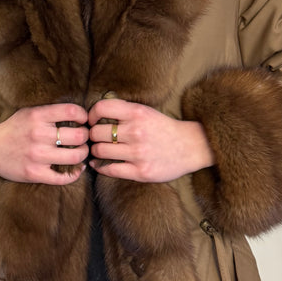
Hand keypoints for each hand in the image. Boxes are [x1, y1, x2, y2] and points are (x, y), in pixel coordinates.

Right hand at [0, 104, 88, 183]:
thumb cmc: (13, 129)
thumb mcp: (29, 112)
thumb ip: (51, 113)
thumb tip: (79, 115)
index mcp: (37, 116)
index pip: (71, 111)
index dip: (83, 115)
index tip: (83, 120)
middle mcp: (38, 135)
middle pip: (79, 135)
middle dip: (86, 136)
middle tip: (84, 137)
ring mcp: (37, 156)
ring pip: (76, 156)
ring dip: (83, 154)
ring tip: (80, 151)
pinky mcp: (35, 174)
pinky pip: (64, 177)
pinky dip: (75, 174)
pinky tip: (76, 169)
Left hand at [87, 99, 214, 182]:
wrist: (190, 146)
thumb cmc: (164, 128)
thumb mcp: (145, 111)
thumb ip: (124, 111)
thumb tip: (96, 113)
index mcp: (137, 113)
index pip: (101, 108)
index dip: (91, 114)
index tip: (92, 120)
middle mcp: (136, 132)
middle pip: (96, 132)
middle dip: (92, 135)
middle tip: (95, 138)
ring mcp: (138, 153)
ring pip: (100, 151)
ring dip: (95, 151)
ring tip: (98, 150)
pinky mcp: (140, 172)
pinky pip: (110, 170)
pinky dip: (99, 167)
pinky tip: (98, 164)